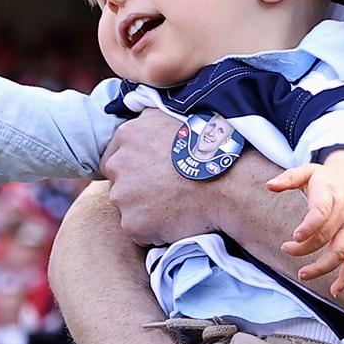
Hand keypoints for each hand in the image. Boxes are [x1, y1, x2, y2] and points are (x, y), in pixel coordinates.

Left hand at [101, 108, 219, 244]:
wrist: (228, 183)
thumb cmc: (208, 147)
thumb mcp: (175, 114)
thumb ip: (149, 117)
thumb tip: (139, 114)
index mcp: (127, 135)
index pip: (115, 154)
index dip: (134, 164)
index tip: (152, 170)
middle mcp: (118, 164)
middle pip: (118, 180)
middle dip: (136, 185)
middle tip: (164, 187)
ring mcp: (123, 196)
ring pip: (128, 206)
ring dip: (144, 207)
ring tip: (173, 203)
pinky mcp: (133, 224)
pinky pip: (139, 229)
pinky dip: (153, 228)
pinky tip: (175, 218)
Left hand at [266, 150, 343, 295]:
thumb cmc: (326, 178)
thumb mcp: (308, 171)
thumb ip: (288, 178)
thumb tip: (269, 185)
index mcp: (330, 194)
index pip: (322, 213)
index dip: (309, 226)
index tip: (295, 236)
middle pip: (326, 236)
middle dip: (304, 248)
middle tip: (286, 248)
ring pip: (341, 253)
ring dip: (323, 267)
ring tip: (302, 274)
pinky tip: (334, 291)